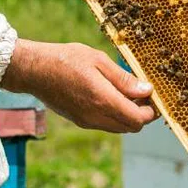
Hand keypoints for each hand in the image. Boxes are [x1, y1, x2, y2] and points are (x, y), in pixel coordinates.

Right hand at [1, 40, 156, 132]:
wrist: (34, 70)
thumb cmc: (66, 59)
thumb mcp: (98, 60)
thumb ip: (123, 79)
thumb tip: (146, 91)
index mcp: (102, 100)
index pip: (137, 120)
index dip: (151, 111)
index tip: (153, 96)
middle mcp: (95, 116)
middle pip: (130, 127)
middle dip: (142, 114)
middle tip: (143, 93)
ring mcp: (86, 122)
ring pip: (118, 128)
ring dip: (128, 116)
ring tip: (128, 92)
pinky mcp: (79, 121)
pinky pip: (105, 125)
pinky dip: (115, 116)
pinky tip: (112, 96)